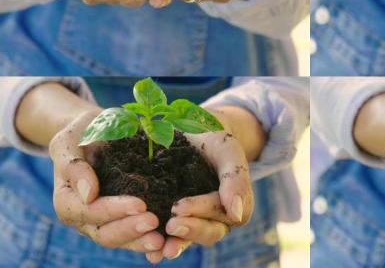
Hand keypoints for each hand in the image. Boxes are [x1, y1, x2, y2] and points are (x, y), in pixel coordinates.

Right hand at [50, 111, 165, 252]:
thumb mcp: (70, 141)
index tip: (139, 203)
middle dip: (130, 229)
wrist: (97, 131)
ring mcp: (105, 222)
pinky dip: (150, 241)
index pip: (89, 211)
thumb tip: (88, 195)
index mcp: (67, 200)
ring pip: (122, 240)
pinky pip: (136, 236)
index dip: (112, 210)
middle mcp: (84, 218)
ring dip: (141, 241)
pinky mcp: (124, 220)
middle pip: (105, 233)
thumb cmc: (82, 134)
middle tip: (154, 221)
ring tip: (163, 240)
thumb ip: (74, 167)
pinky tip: (170, 242)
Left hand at [146, 130, 254, 263]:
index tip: (179, 206)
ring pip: (190, 239)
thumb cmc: (214, 142)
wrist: (194, 133)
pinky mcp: (174, 220)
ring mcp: (195, 221)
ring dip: (176, 244)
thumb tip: (236, 214)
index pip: (223, 213)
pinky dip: (160, 246)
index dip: (203, 211)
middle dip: (190, 230)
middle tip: (171, 225)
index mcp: (234, 203)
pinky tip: (149, 252)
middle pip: (210, 232)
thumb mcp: (227, 152)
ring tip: (159, 248)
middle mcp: (217, 218)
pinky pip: (170, 237)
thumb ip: (236, 180)